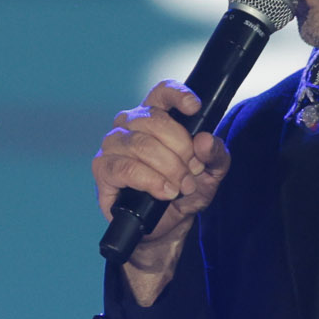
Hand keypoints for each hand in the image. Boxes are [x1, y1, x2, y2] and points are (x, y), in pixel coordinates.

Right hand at [91, 83, 231, 304]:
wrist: (167, 226)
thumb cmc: (184, 192)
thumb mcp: (211, 174)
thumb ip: (215, 155)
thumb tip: (205, 140)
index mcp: (155, 116)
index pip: (161, 92)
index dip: (177, 95)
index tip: (195, 108)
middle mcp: (130, 124)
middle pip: (156, 122)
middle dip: (181, 149)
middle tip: (192, 172)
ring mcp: (113, 145)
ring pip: (141, 145)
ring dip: (167, 168)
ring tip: (180, 187)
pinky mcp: (103, 168)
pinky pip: (126, 167)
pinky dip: (149, 180)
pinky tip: (163, 192)